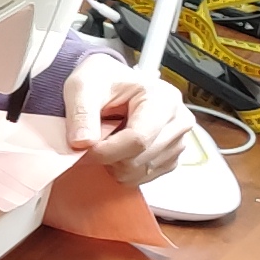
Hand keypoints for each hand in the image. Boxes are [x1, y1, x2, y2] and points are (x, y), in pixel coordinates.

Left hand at [64, 54, 195, 184]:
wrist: (111, 84)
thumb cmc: (102, 81)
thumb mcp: (83, 86)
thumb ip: (81, 113)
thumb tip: (83, 143)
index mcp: (164, 98)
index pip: (137, 139)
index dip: (105, 150)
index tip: (83, 147)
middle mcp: (178, 121)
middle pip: (138, 160)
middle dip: (107, 157)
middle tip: (91, 140)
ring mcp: (177, 142)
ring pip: (139, 173)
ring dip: (114, 164)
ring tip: (107, 140)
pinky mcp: (170, 158)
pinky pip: (142, 178)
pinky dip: (123, 170)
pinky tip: (118, 149)